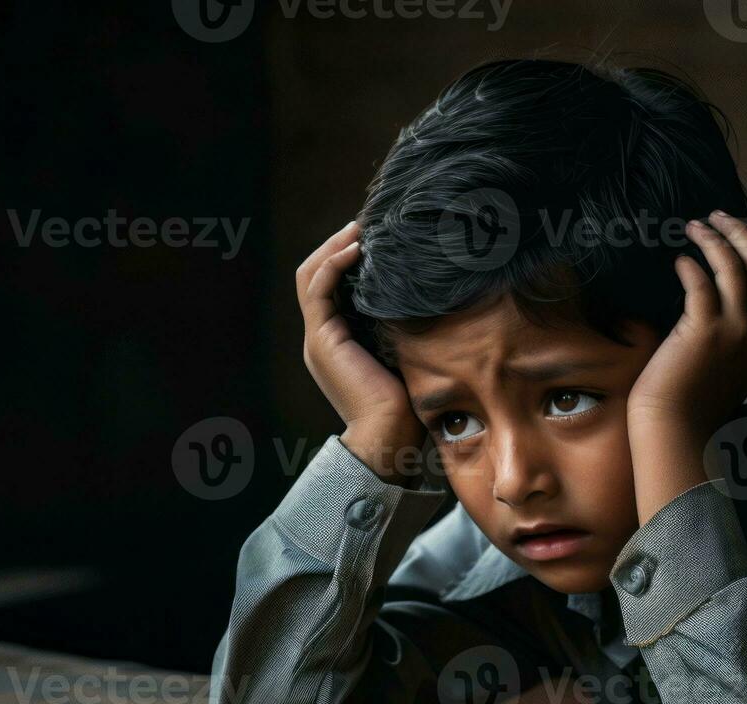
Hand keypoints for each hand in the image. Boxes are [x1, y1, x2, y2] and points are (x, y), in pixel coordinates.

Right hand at [296, 221, 425, 482]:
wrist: (391, 436)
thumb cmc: (409, 404)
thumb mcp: (408, 354)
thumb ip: (406, 327)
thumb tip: (434, 299)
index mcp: (339, 341)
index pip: (332, 286)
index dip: (347, 257)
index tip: (376, 238)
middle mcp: (323, 336)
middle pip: (315, 275)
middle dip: (338, 245)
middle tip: (367, 223)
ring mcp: (319, 338)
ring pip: (311, 276)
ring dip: (334, 247)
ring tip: (360, 228)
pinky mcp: (322, 339)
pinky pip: (318, 288)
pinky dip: (333, 263)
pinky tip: (356, 249)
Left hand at [626, 210, 746, 445]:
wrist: (677, 429)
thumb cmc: (693, 401)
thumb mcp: (729, 367)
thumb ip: (734, 337)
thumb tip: (718, 308)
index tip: (742, 229)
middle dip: (741, 231)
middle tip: (716, 215)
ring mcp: (735, 330)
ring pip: (734, 266)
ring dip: (714, 239)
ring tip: (693, 226)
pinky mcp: (704, 331)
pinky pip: (702, 283)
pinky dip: (691, 265)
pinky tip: (679, 260)